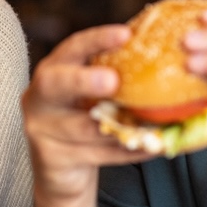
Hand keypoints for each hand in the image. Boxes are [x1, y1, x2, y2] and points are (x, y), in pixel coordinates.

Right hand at [22, 25, 155, 204]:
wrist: (58, 172)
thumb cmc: (83, 122)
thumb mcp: (91, 95)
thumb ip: (114, 77)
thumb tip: (166, 56)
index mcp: (53, 70)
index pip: (72, 48)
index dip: (97, 40)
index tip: (126, 34)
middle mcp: (39, 96)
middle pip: (56, 83)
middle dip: (84, 80)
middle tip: (113, 81)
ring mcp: (41, 129)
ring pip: (84, 127)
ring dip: (122, 125)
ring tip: (156, 121)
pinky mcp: (52, 159)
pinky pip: (96, 154)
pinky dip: (127, 151)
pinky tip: (153, 147)